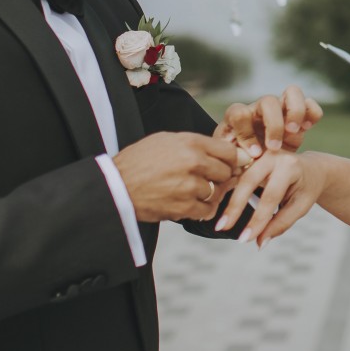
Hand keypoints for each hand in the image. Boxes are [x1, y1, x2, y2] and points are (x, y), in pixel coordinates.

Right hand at [112, 132, 237, 222]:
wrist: (116, 185)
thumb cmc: (140, 161)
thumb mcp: (166, 140)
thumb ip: (196, 145)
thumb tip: (226, 153)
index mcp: (190, 142)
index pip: (229, 151)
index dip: (232, 160)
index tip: (230, 165)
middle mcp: (193, 162)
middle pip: (226, 172)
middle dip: (221, 177)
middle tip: (210, 180)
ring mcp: (189, 185)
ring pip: (217, 192)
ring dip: (209, 194)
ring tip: (193, 191)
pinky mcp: (184, 206)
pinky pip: (207, 210)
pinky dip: (202, 209)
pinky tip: (191, 203)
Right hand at [215, 151, 320, 246]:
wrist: (311, 169)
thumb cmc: (306, 189)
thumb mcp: (300, 206)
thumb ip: (281, 224)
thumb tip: (259, 243)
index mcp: (290, 166)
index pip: (271, 196)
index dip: (258, 219)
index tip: (245, 239)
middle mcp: (272, 155)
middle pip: (248, 182)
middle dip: (235, 207)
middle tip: (222, 228)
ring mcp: (259, 153)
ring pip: (239, 177)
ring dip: (228, 201)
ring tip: (219, 223)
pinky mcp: (250, 156)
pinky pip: (235, 174)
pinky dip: (226, 190)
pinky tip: (216, 207)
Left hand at [220, 85, 322, 158]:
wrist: (260, 164)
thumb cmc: (242, 162)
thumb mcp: (235, 162)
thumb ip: (237, 157)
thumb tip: (252, 152)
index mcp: (237, 118)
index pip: (239, 113)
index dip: (246, 133)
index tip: (254, 153)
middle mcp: (259, 108)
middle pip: (269, 101)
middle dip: (275, 124)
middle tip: (275, 146)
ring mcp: (280, 108)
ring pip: (292, 92)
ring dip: (296, 112)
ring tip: (294, 130)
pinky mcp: (297, 115)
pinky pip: (310, 104)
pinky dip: (312, 113)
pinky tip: (306, 128)